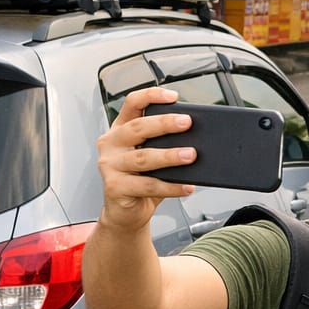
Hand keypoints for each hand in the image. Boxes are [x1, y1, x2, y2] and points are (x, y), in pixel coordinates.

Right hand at [97, 86, 195, 227]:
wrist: (126, 213)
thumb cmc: (141, 180)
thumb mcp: (153, 156)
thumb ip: (166, 143)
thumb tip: (199, 137)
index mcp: (121, 129)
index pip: (132, 103)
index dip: (151, 96)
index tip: (173, 96)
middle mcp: (111, 144)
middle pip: (138, 128)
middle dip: (165, 123)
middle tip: (187, 123)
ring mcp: (110, 166)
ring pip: (143, 157)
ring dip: (170, 155)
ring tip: (190, 155)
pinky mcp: (114, 187)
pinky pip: (148, 185)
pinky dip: (171, 186)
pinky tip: (186, 186)